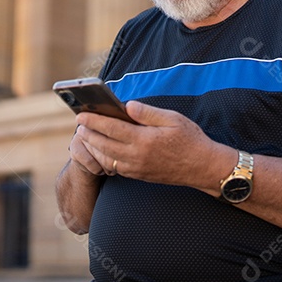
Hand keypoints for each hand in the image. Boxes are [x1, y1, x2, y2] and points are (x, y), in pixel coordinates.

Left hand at [75, 101, 235, 192]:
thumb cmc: (190, 140)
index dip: (94, 121)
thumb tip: (127, 106)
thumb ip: (147, 112)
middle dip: (88, 133)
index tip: (81, 114)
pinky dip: (103, 158)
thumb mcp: (172, 119)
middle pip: (103, 144)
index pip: (111, 128)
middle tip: (79, 124)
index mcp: (144, 140)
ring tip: (86, 135)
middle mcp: (137, 157)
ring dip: (93, 146)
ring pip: (105, 158)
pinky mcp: (139, 175)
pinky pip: (114, 167)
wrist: (202, 167)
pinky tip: (101, 149)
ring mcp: (136, 169)